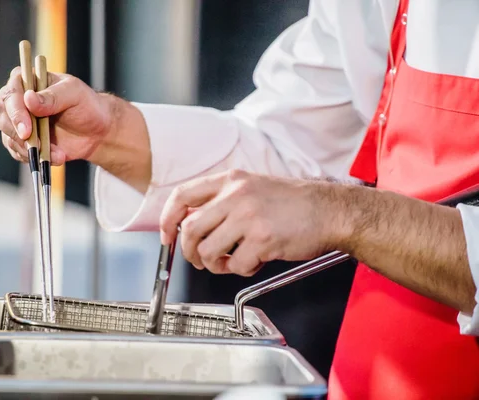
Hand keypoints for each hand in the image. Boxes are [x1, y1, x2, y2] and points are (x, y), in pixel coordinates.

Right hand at [0, 67, 115, 165]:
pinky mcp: (23, 141)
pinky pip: (18, 152)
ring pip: (8, 137)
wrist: (95, 131)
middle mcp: (17, 100)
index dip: (15, 112)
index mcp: (26, 81)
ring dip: (30, 149)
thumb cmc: (86, 105)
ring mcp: (17, 122)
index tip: (26, 130)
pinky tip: (55, 157)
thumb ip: (53, 96)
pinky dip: (34, 158)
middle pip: (0, 115)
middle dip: (16, 134)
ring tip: (57, 154)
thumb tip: (29, 99)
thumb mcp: (74, 94)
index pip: (10, 94)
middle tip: (35, 146)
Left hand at [159, 170, 348, 275]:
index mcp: (231, 180)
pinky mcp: (263, 239)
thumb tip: (193, 226)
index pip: (183, 196)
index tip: (166, 236)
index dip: (167, 219)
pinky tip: (257, 260)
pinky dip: (242, 269)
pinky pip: (237, 265)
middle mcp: (236, 195)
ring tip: (231, 261)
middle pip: (189, 229)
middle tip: (200, 260)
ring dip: (215, 264)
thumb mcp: (252, 188)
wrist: (330, 210)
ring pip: (208, 251)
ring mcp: (249, 217)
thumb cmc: (293, 203)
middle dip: (189, 252)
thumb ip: (223, 202)